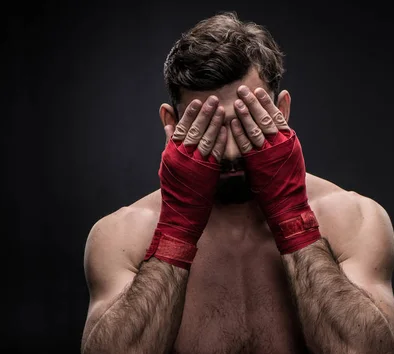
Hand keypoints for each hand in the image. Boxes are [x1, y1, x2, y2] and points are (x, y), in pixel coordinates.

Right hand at [145, 96, 226, 268]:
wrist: (181, 214)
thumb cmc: (174, 187)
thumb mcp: (167, 160)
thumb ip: (169, 137)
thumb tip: (166, 115)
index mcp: (172, 153)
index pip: (181, 128)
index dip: (190, 114)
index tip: (199, 101)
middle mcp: (183, 157)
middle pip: (195, 130)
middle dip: (205, 114)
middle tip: (214, 99)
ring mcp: (196, 165)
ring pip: (206, 140)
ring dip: (215, 124)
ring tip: (223, 109)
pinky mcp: (208, 174)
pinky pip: (216, 154)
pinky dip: (221, 141)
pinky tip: (228, 130)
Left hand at [230, 86, 320, 253]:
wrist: (287, 199)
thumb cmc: (288, 172)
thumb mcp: (291, 143)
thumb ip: (285, 119)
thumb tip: (284, 94)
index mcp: (289, 139)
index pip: (277, 115)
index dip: (266, 102)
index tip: (257, 90)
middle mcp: (280, 145)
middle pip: (265, 120)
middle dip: (254, 104)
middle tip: (243, 90)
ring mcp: (269, 155)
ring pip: (256, 131)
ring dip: (246, 116)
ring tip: (238, 103)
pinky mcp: (257, 165)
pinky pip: (247, 147)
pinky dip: (239, 134)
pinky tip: (231, 124)